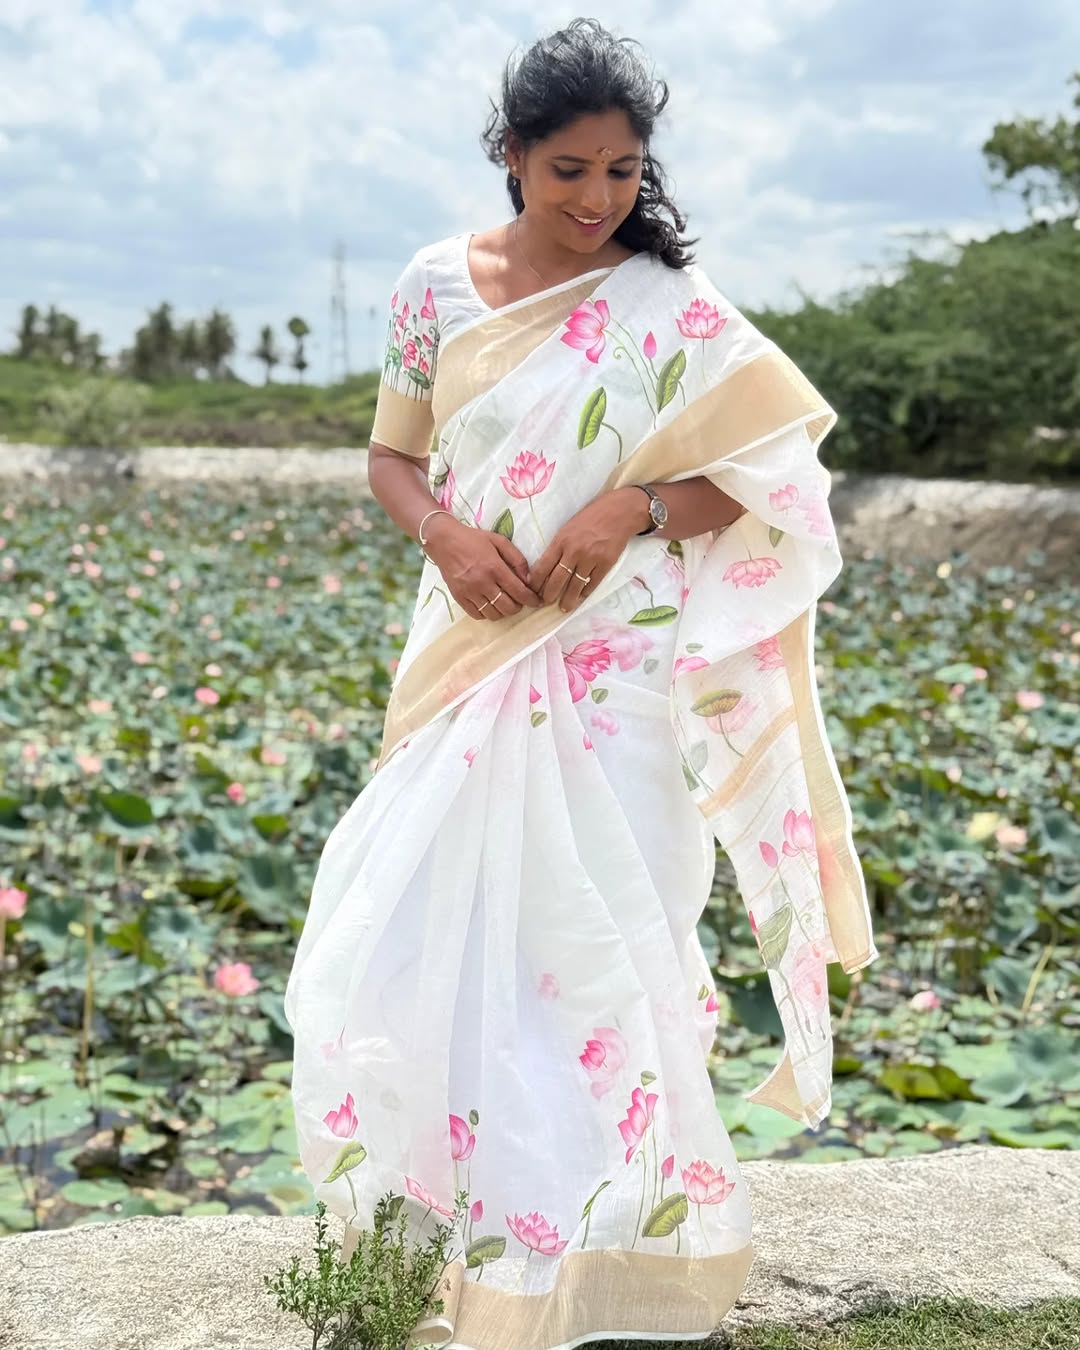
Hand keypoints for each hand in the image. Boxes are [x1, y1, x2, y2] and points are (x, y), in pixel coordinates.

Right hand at [423, 514, 541, 620]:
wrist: (444, 541)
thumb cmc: (474, 539)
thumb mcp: (500, 541)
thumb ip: (517, 559)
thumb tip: (529, 579)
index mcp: (494, 567)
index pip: (519, 591)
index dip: (531, 600)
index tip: (537, 602)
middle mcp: (482, 583)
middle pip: (508, 607)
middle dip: (518, 607)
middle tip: (519, 601)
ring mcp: (469, 592)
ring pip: (493, 614)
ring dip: (503, 612)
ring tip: (505, 602)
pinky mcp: (459, 598)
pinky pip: (477, 615)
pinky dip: (487, 614)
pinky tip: (490, 604)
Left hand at [528, 488, 648, 611]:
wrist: (618, 512)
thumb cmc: (590, 518)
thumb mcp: (567, 528)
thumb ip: (557, 547)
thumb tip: (546, 567)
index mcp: (561, 540)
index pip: (542, 567)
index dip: (536, 582)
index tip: (532, 590)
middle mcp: (574, 551)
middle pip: (556, 580)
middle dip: (548, 595)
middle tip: (545, 603)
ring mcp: (591, 559)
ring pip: (574, 586)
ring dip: (568, 599)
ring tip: (564, 607)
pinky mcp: (606, 564)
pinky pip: (592, 584)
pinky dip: (585, 593)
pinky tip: (581, 596)